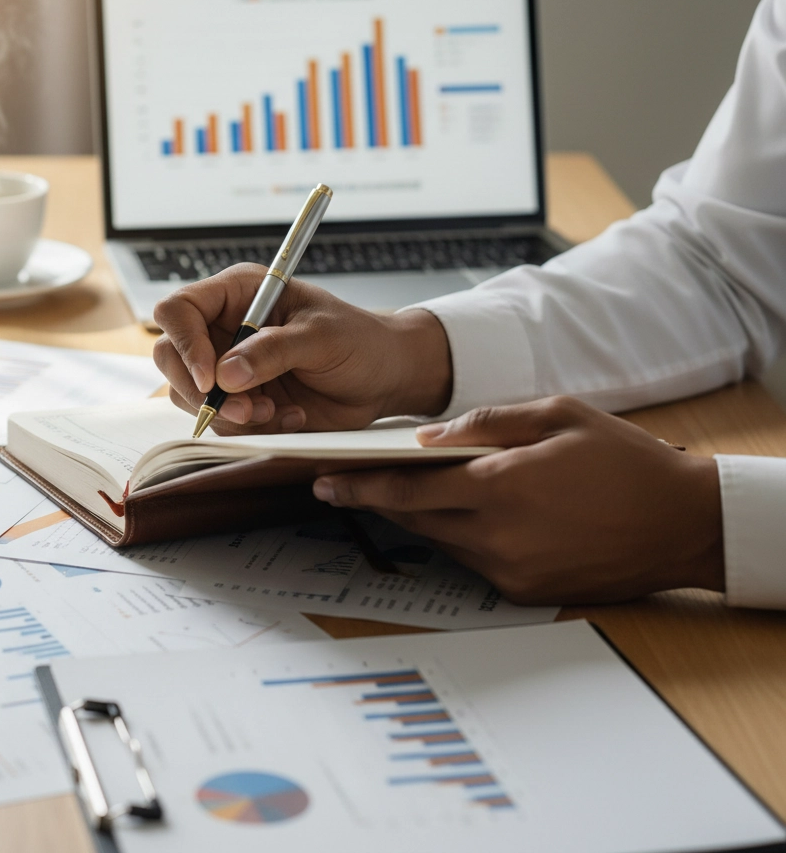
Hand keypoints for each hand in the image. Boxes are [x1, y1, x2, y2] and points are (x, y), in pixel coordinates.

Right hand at [152, 263, 451, 432]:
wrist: (385, 377)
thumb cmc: (360, 341)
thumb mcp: (322, 337)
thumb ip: (273, 351)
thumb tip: (225, 374)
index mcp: (239, 293)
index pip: (179, 310)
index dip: (185, 343)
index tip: (213, 378)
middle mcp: (225, 327)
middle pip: (170, 356)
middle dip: (201, 391)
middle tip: (246, 410)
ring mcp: (229, 365)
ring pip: (189, 395)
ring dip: (229, 414)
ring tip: (277, 410)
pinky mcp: (240, 399)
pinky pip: (219, 420)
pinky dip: (250, 428)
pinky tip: (289, 415)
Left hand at [312, 396, 723, 604]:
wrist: (682, 523)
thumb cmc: (622, 459)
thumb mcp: (556, 415)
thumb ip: (486, 424)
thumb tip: (427, 436)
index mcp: (502, 487)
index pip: (410, 488)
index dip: (361, 485)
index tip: (325, 481)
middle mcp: (498, 536)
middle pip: (414, 518)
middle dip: (371, 501)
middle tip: (334, 486)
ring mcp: (511, 570)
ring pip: (438, 541)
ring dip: (410, 517)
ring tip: (382, 493)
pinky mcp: (525, 591)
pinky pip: (470, 560)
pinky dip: (451, 535)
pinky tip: (447, 514)